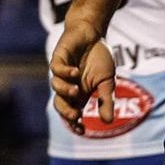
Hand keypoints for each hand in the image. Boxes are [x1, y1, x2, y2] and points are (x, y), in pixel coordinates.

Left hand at [50, 9, 116, 130]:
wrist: (93, 33)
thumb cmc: (99, 58)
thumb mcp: (107, 81)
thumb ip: (106, 100)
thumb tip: (108, 122)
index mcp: (79, 94)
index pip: (72, 113)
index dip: (74, 123)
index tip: (81, 130)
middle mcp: (67, 86)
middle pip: (60, 104)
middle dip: (66, 112)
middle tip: (76, 115)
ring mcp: (62, 73)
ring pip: (56, 87)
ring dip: (65, 91)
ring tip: (76, 91)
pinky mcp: (58, 59)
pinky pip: (56, 69)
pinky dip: (64, 72)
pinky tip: (75, 72)